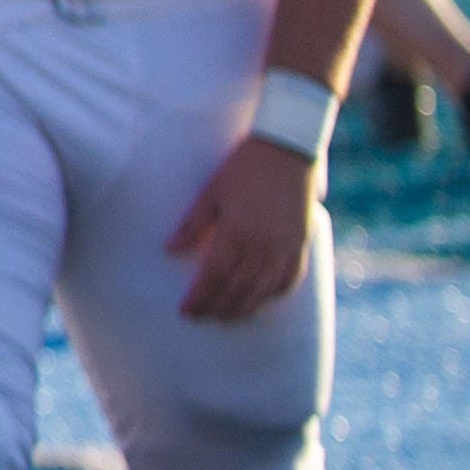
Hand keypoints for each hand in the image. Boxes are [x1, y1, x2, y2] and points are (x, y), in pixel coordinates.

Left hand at [167, 135, 319, 319]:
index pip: (213, 277)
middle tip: (200, 316)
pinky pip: (288, 280)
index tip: (185, 310)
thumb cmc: (243, 168)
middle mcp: (263, 247)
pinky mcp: (301, 245)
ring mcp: (285, 249)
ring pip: (263, 292)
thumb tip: (169, 250)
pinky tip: (261, 301)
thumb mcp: (211, 192)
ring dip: (243, 308)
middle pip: (237, 290)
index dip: (198, 297)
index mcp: (236, 234)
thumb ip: (192, 225)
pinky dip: (273, 295)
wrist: (287, 151)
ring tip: (225, 317)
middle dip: (216, 307)